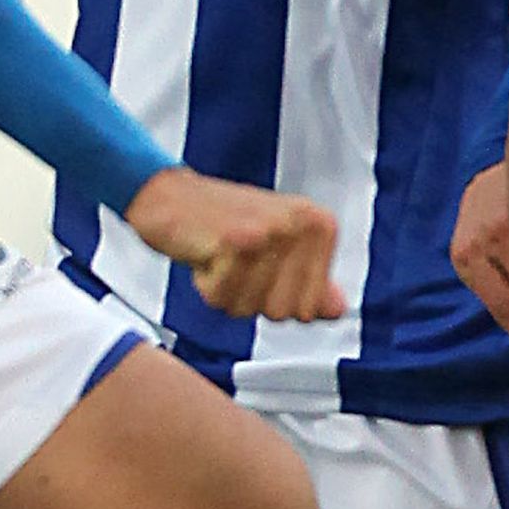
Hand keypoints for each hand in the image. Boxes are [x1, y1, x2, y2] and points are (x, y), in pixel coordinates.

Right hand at [124, 169, 346, 323]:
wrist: (170, 196)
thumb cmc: (223, 223)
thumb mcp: (276, 251)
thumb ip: (309, 282)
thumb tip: (338, 309)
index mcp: (321, 225)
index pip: (311, 309)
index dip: (275, 300)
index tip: (259, 268)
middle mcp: (302, 223)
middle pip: (284, 312)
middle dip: (251, 299)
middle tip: (236, 263)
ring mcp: (271, 229)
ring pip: (253, 307)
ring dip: (228, 292)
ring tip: (220, 256)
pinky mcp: (237, 237)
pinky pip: (224, 296)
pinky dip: (208, 285)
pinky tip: (206, 254)